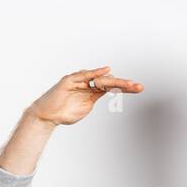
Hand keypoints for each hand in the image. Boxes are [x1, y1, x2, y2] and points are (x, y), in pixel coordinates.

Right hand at [28, 66, 143, 125]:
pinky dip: (95, 73)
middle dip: (125, 84)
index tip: (139, 89)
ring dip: (116, 81)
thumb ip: (95, 99)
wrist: (48, 116)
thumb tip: (108, 91)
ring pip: (100, 79)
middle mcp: (88, 83)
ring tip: (129, 84)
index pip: (113, 87)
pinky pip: (85, 76)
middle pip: (110, 82)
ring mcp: (79, 81)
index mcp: (93, 91)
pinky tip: (106, 71)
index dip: (126, 88)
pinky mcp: (70, 81)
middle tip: (139, 86)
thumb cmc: (65, 112)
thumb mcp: (86, 107)